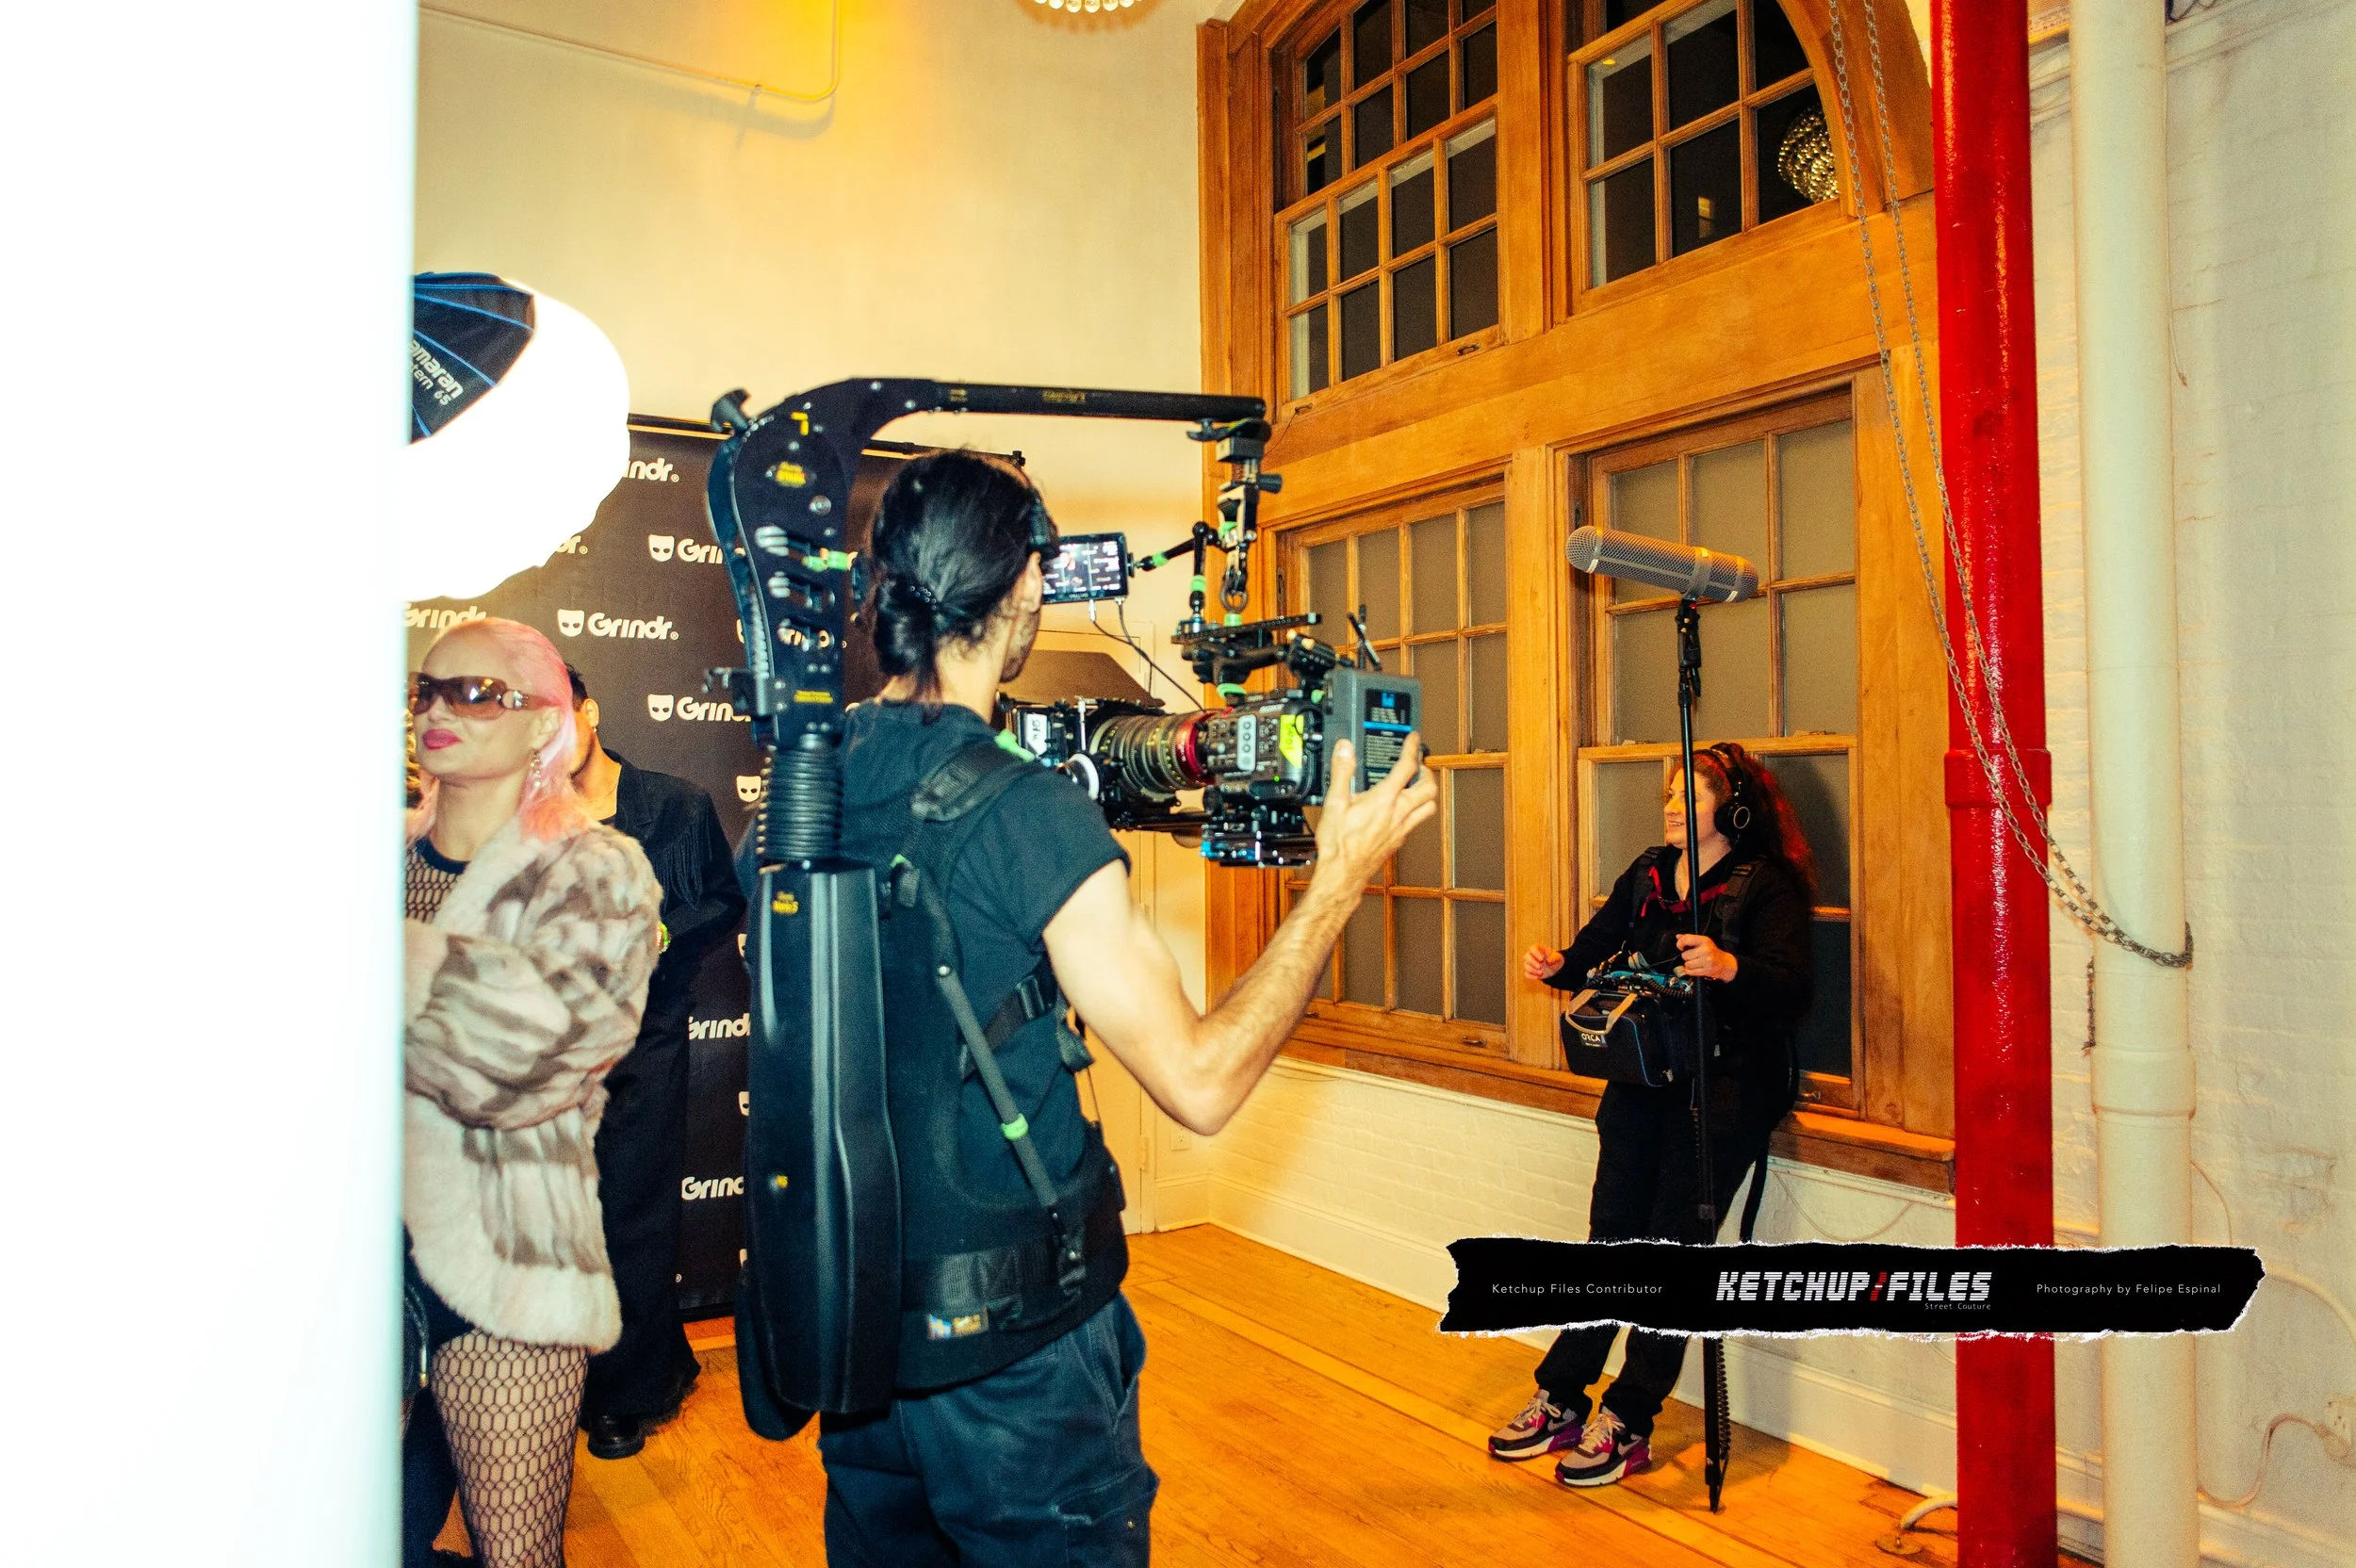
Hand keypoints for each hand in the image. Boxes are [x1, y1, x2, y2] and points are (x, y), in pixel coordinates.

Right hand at [1311, 735, 1438, 892]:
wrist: (1343, 873)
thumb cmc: (1338, 844)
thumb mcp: (1334, 802)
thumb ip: (1342, 772)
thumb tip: (1345, 749)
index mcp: (1384, 800)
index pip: (1406, 767)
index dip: (1413, 748)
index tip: (1414, 739)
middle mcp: (1398, 813)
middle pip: (1428, 787)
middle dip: (1427, 771)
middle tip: (1420, 764)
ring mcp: (1402, 828)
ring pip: (1429, 806)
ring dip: (1427, 792)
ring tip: (1419, 784)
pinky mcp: (1399, 840)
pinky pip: (1417, 821)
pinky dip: (1417, 810)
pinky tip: (1405, 810)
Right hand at [1522, 944, 1565, 982]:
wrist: (1554, 966)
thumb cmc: (1555, 958)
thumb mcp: (1557, 957)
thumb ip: (1554, 958)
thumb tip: (1548, 962)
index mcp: (1537, 948)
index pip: (1532, 948)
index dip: (1536, 953)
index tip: (1542, 959)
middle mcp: (1531, 955)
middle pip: (1526, 957)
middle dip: (1532, 962)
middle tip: (1540, 967)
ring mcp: (1530, 963)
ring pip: (1526, 965)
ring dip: (1532, 970)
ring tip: (1541, 973)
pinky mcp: (1530, 971)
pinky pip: (1527, 974)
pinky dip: (1531, 976)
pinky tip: (1537, 977)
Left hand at [1674, 933, 1737, 981]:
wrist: (1724, 963)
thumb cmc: (1712, 952)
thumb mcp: (1703, 942)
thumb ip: (1690, 938)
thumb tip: (1678, 936)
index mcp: (1704, 940)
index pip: (1686, 939)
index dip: (1680, 944)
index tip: (1681, 947)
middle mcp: (1706, 950)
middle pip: (1685, 955)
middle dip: (1687, 957)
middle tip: (1693, 956)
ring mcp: (1707, 961)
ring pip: (1687, 964)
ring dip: (1689, 965)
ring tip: (1696, 962)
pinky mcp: (1707, 970)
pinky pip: (1690, 972)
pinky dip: (1690, 971)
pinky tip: (1696, 968)